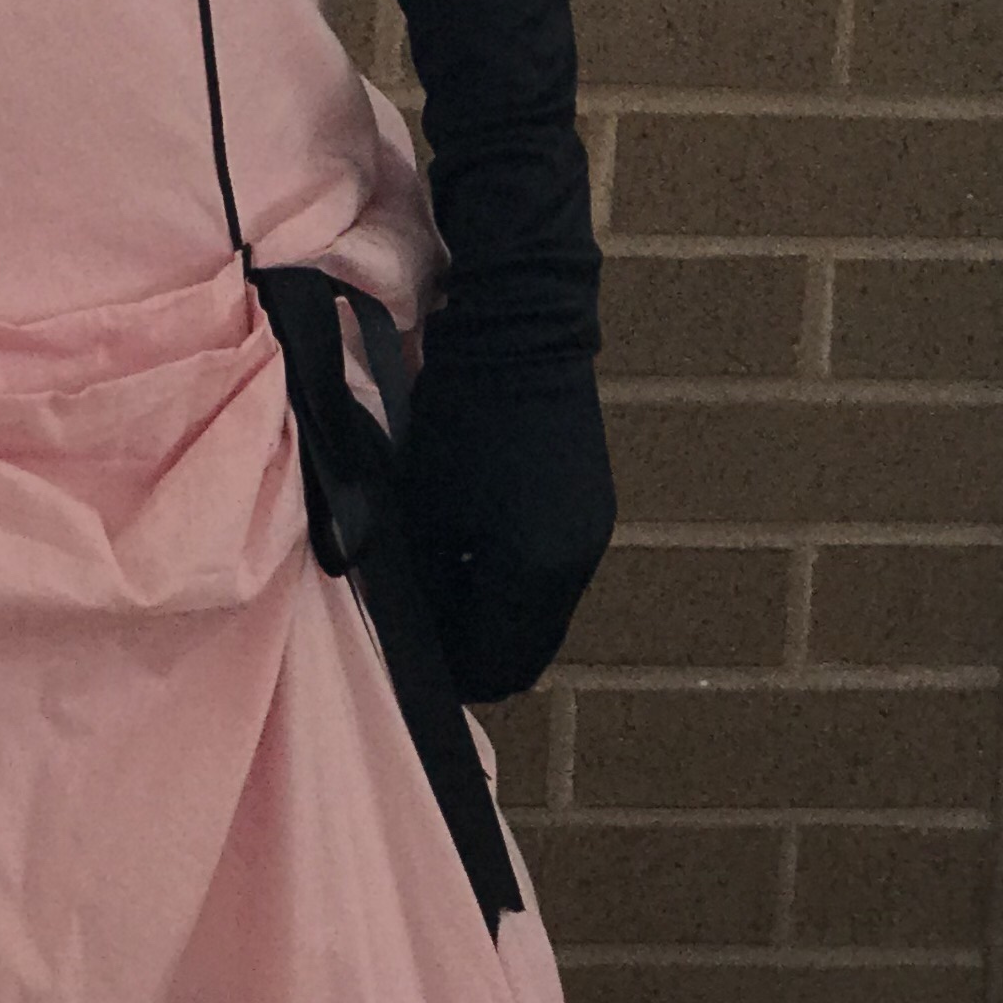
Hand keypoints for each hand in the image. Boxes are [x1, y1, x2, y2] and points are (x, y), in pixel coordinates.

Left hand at [396, 352, 616, 702]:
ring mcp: (590, 535)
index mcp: (535, 576)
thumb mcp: (423, 502)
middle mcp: (576, 568)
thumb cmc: (462, 416)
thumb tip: (412, 621)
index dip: (449, 673)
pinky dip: (515, 577)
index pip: (494, 666)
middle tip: (425, 623)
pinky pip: (550, 572)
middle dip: (475, 646)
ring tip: (444, 576)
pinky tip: (475, 541)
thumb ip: (418, 574)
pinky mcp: (590, 505)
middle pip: (525, 648)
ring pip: (538, 612)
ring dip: (496, 610)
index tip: (411, 653)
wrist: (523, 330)